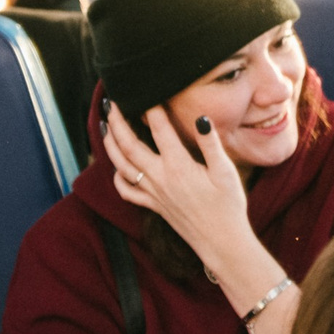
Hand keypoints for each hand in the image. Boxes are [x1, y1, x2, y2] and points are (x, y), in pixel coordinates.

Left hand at [104, 102, 253, 266]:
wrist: (221, 241)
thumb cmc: (228, 205)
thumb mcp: (225, 171)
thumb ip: (211, 144)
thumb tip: (200, 118)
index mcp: (179, 166)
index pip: (160, 129)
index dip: (152, 108)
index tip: (146, 91)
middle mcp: (160, 178)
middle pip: (130, 145)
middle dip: (118, 122)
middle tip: (111, 103)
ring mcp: (153, 193)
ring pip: (122, 166)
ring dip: (110, 145)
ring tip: (105, 127)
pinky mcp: (153, 206)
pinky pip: (126, 191)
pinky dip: (117, 177)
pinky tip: (116, 168)